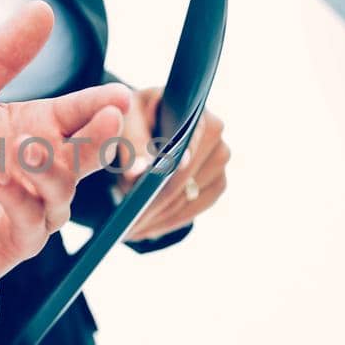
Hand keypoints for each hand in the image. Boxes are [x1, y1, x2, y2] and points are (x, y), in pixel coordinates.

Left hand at [0, 2, 130, 291]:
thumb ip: (3, 56)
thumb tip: (43, 9)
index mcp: (40, 129)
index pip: (83, 114)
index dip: (103, 105)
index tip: (119, 97)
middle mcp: (46, 170)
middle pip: (89, 154)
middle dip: (102, 137)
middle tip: (108, 118)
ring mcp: (36, 208)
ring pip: (63, 189)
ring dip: (49, 167)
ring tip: (23, 147)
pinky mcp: (16, 241)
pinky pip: (30, 221)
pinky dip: (16, 196)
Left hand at [111, 87, 229, 241]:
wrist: (144, 120)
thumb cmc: (133, 115)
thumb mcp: (125, 120)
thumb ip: (132, 144)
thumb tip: (138, 174)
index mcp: (196, 114)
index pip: (181, 155)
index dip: (162, 182)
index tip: (139, 205)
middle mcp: (216, 136)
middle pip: (184, 182)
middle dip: (154, 206)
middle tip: (126, 226)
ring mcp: (219, 160)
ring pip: (189, 200)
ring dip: (160, 218)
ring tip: (131, 230)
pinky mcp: (217, 180)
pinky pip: (196, 208)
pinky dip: (171, 220)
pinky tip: (148, 228)